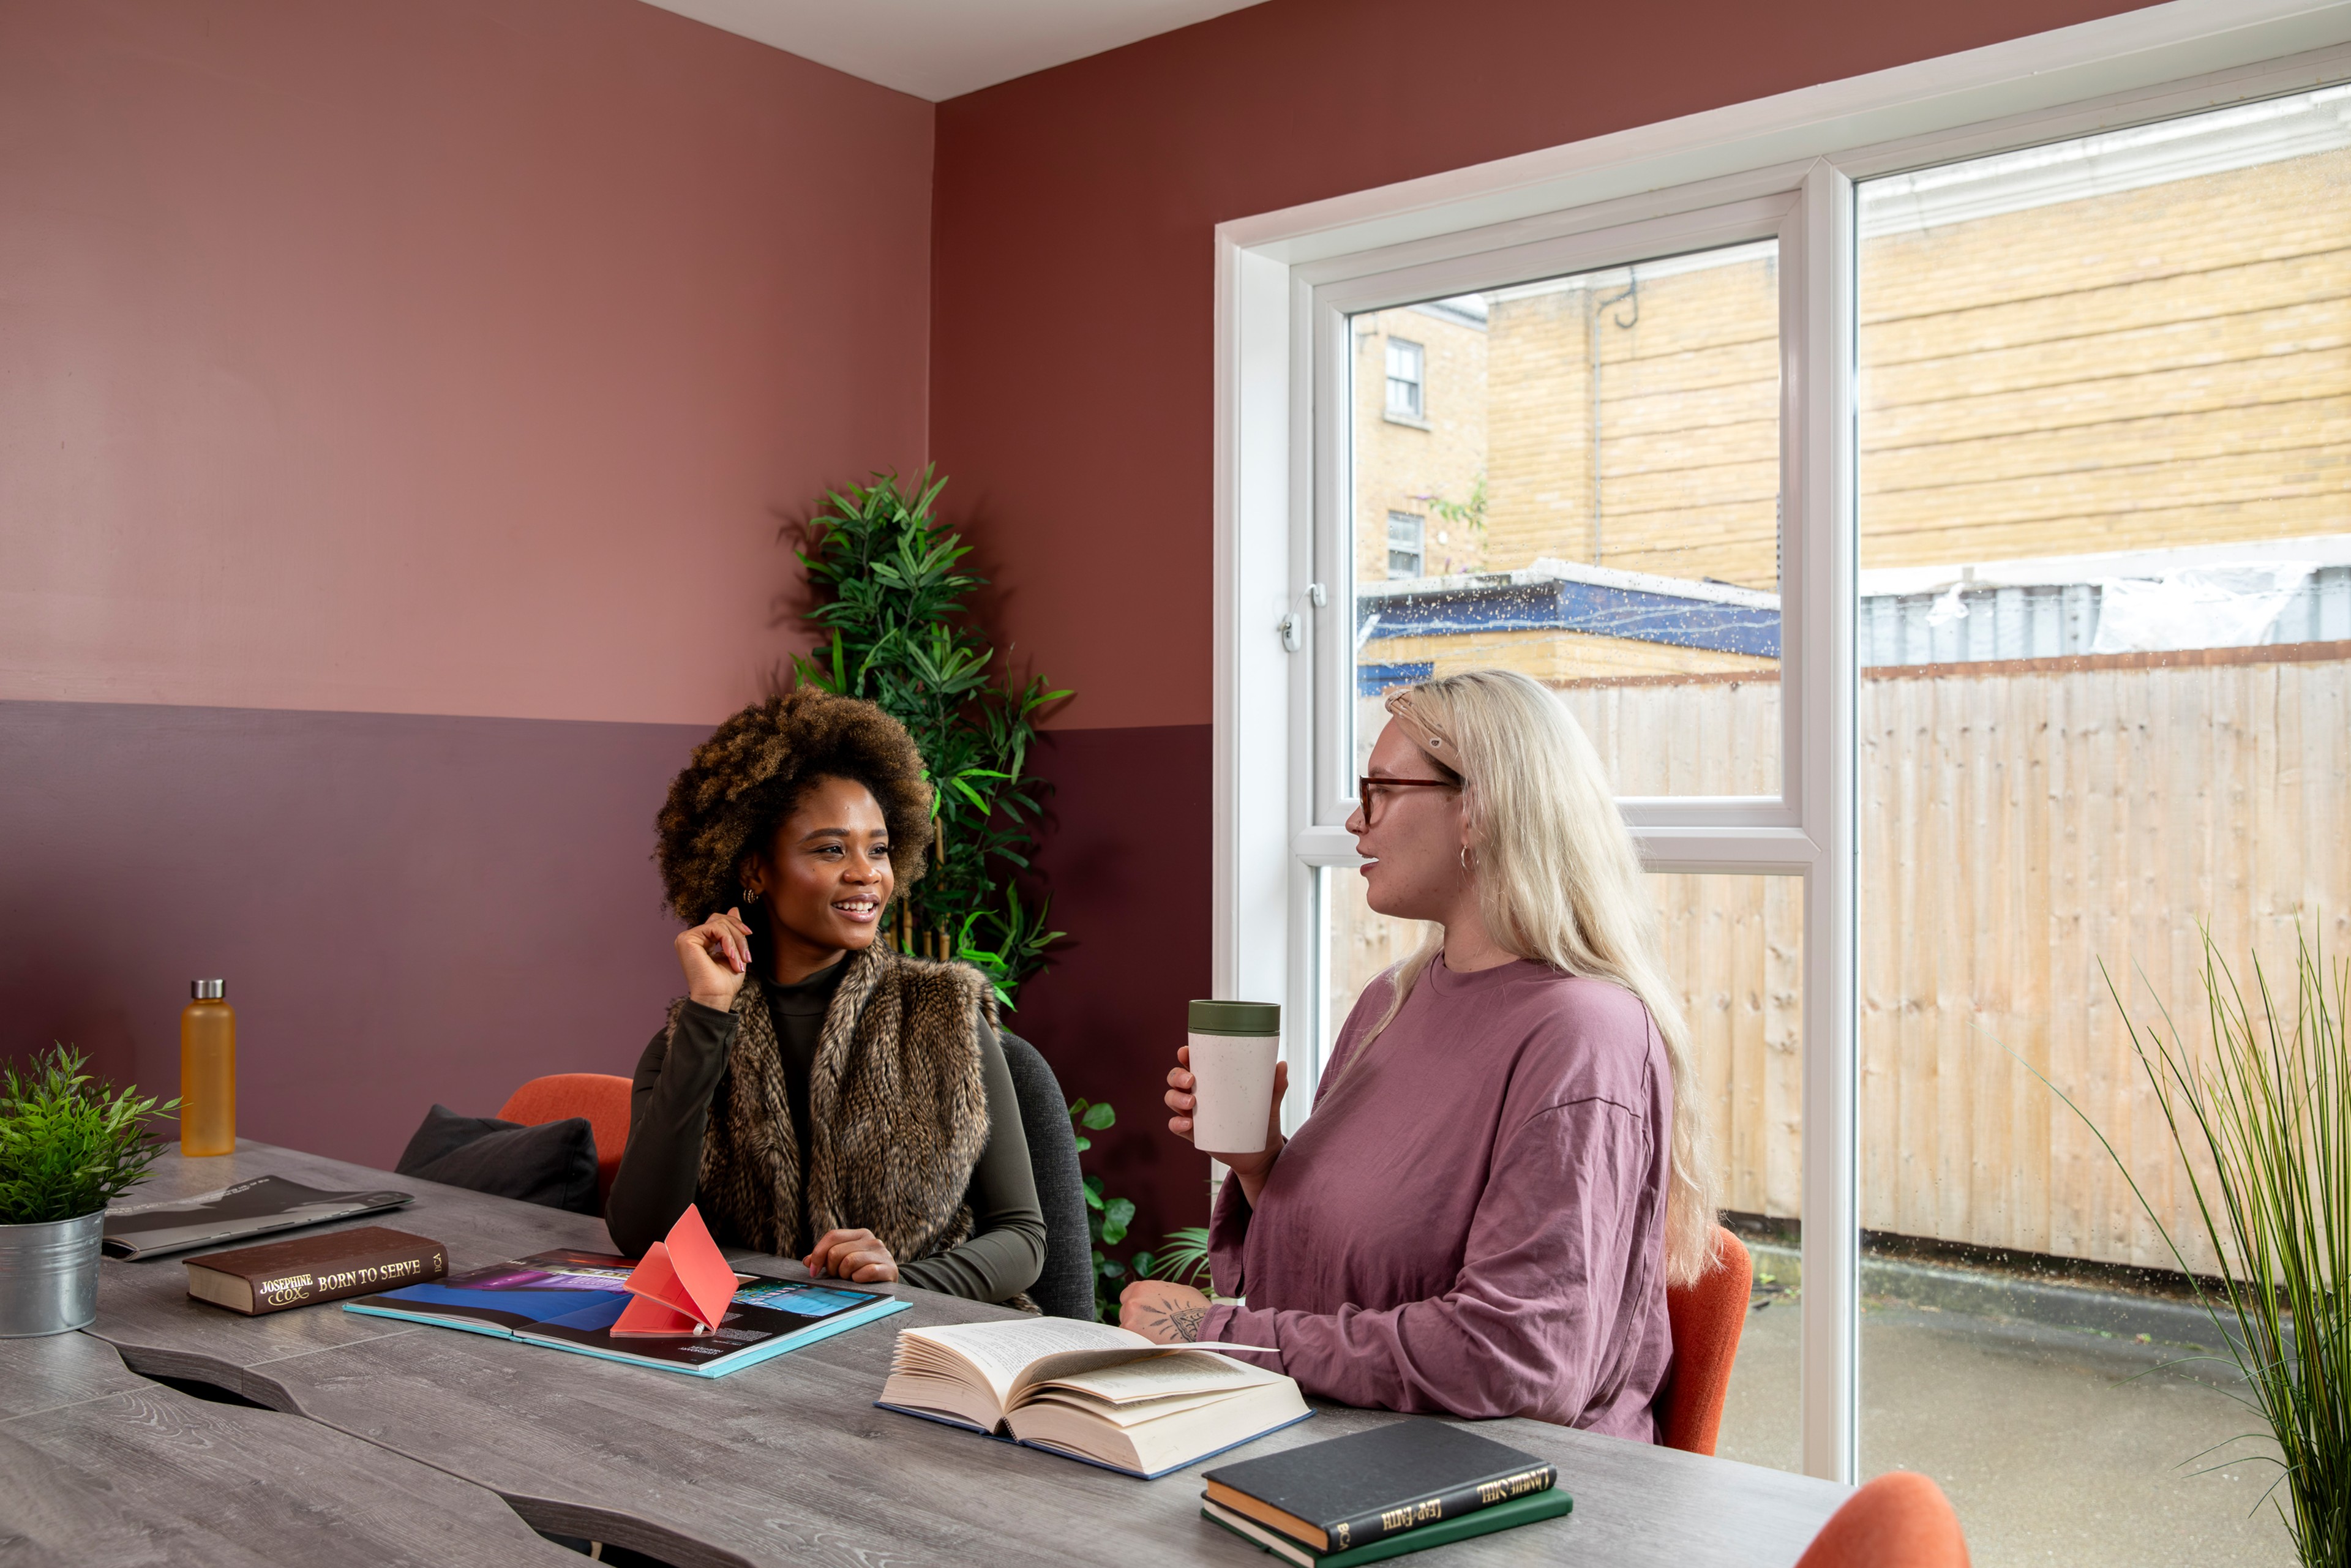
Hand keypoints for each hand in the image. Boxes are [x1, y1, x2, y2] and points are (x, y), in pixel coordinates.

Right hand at [676, 908, 753, 1009]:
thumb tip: (734, 908)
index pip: (719, 921)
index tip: (749, 934)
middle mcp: (692, 938)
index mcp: (701, 941)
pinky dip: (728, 940)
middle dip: (738, 933)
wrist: (716, 997)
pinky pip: (715, 928)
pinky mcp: (686, 939)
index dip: (736, 924)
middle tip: (747, 954)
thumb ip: (732, 931)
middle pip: (720, 919)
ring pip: (720, 923)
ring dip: (736, 941)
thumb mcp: (734, 951)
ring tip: (740, 960)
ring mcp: (687, 938)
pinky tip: (731, 955)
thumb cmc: (725, 982)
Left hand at [804, 1227, 897, 1284]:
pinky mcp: (889, 1268)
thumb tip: (807, 1261)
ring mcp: (882, 1253)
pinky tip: (860, 1281)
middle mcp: (872, 1240)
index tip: (812, 1271)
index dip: (818, 1253)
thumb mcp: (844, 1260)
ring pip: (849, 1262)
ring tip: (849, 1278)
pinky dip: (858, 1279)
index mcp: (860, 1234)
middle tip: (837, 1276)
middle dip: (831, 1268)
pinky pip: (865, 1272)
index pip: (833, 1236)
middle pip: (837, 1251)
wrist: (888, 1282)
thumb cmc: (862, 1271)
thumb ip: (826, 1258)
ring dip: (844, 1275)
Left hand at [1120, 1280, 1210, 1343]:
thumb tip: (1154, 1299)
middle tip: (1149, 1327)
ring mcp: (1131, 1319)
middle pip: (1125, 1311)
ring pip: (1126, 1327)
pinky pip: (1129, 1341)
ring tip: (1153, 1337)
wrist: (1201, 1326)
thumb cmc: (1194, 1308)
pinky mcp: (1133, 1337)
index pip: (1127, 1295)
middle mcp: (1133, 1301)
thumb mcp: (1175, 1290)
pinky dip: (1137, 1343)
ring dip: (1135, 1331)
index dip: (1135, 1303)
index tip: (1141, 1312)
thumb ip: (1158, 1293)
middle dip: (1135, 1318)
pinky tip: (1149, 1344)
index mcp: (1143, 1287)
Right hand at [1164, 1047, 1288, 1183]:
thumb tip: (1282, 1065)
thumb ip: (1276, 1085)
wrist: (1261, 1155)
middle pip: (1176, 1079)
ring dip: (1176, 1098)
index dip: (1185, 1055)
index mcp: (1213, 1080)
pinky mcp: (1193, 1134)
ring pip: (1172, 1099)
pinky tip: (1187, 1124)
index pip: (1193, 1062)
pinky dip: (1176, 1124)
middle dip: (1177, 1076)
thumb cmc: (1262, 1121)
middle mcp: (1199, 1094)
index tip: (1186, 1052)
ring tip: (1191, 1103)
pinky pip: (1175, 1126)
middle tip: (1191, 1080)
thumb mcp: (1269, 1102)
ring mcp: (1193, 1114)